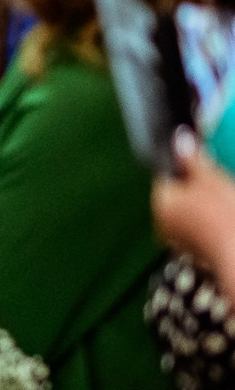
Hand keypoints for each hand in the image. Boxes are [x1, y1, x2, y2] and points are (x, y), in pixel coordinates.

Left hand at [155, 132, 234, 291]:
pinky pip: (201, 228)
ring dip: (207, 204)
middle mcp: (163, 223)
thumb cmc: (224, 214)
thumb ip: (192, 158)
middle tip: (219, 182)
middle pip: (179, 195)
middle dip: (198, 186)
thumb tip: (180, 138)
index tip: (206, 165)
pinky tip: (227, 218)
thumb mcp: (209, 179)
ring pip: (191, 212)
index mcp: (161, 202)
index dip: (186, 168)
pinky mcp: (196, 251)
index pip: (167, 176)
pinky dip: (212, 221)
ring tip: (226, 199)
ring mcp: (178, 239)